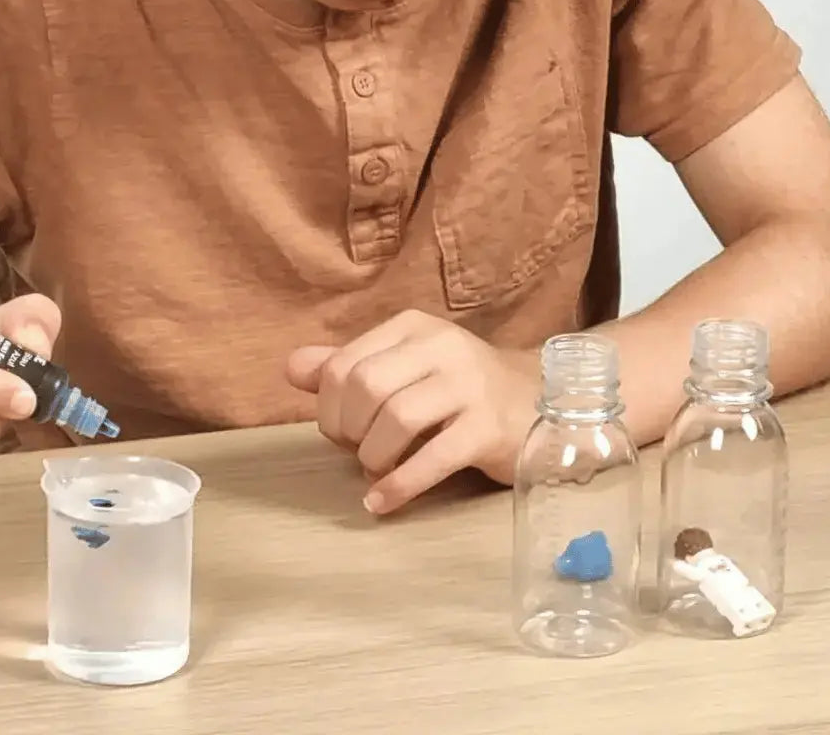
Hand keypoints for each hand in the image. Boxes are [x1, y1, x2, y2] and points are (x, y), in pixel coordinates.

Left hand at [285, 310, 537, 515]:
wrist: (538, 402)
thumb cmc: (459, 388)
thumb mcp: (403, 366)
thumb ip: (347, 366)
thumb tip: (292, 369)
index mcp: (412, 328)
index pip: (345, 364)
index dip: (328, 406)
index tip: (338, 431)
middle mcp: (441, 347)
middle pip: (367, 387)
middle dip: (348, 429)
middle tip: (357, 451)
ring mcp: (469, 386)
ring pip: (396, 419)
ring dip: (373, 456)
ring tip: (376, 470)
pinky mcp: (489, 429)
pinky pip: (433, 459)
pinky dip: (399, 486)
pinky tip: (382, 501)